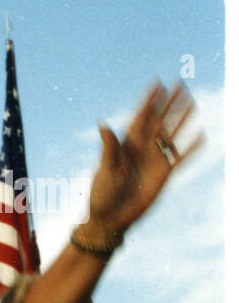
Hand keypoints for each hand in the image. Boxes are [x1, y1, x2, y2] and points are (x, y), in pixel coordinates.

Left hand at [87, 81, 201, 233]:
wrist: (110, 219)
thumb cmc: (101, 195)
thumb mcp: (104, 170)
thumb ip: (109, 147)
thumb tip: (102, 124)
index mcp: (125, 145)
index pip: (140, 117)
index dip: (149, 100)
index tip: (157, 82)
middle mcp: (141, 149)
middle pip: (159, 120)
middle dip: (169, 102)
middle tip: (180, 83)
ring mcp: (154, 160)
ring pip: (172, 134)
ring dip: (182, 118)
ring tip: (193, 102)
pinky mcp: (164, 174)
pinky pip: (181, 157)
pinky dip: (191, 147)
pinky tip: (202, 135)